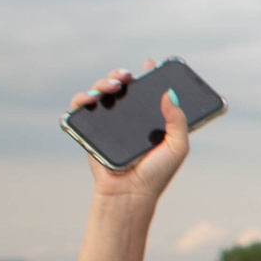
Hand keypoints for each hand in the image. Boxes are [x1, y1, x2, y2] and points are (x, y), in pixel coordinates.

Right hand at [68, 66, 189, 207]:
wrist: (129, 194)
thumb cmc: (156, 174)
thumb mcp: (177, 147)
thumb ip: (178, 121)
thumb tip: (169, 93)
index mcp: (151, 120)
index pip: (149, 92)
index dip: (149, 76)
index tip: (151, 66)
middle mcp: (130, 118)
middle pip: (123, 87)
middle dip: (123, 75)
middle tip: (128, 76)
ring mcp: (110, 123)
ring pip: (102, 93)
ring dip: (105, 82)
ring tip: (114, 85)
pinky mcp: (91, 131)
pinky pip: (82, 109)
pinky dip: (82, 98)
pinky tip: (91, 98)